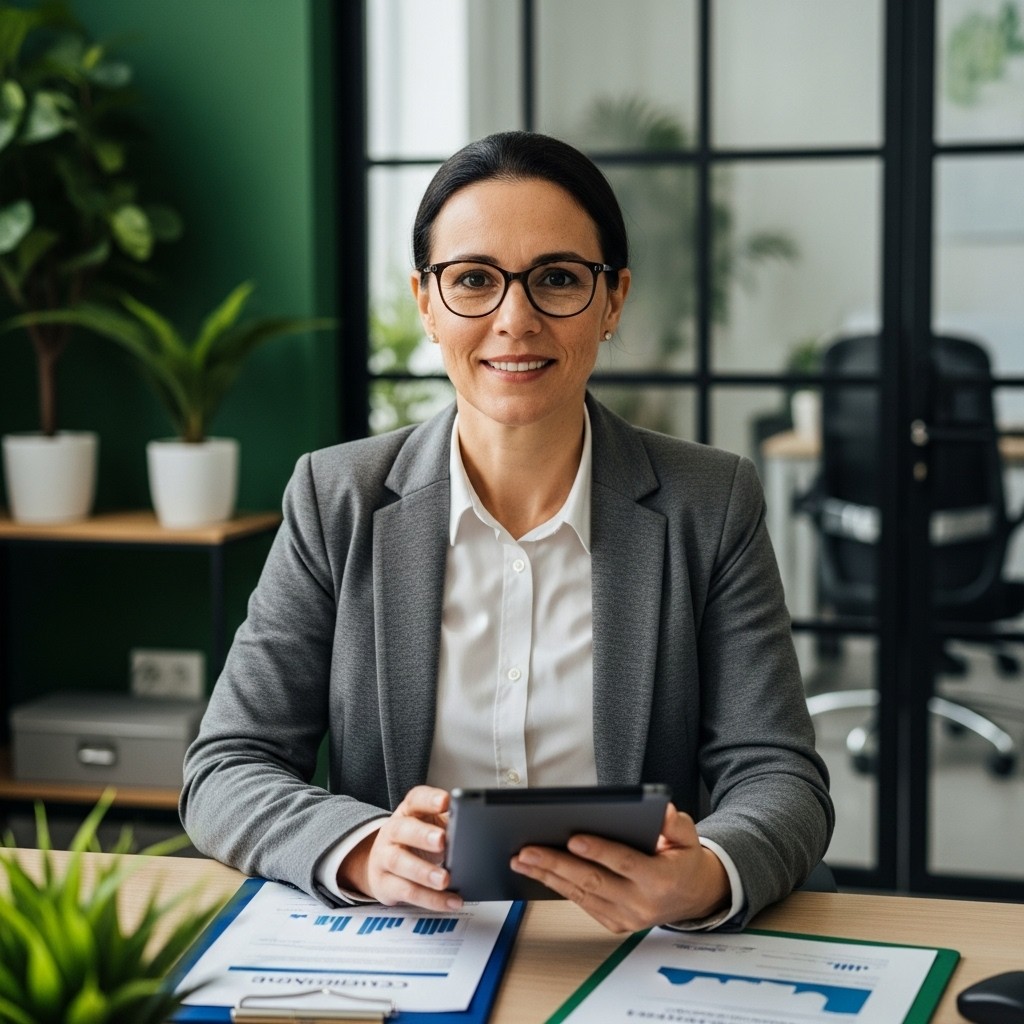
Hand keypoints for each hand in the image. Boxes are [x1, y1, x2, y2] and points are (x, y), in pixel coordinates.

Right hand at [337, 785, 463, 911]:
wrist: (381, 863)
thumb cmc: (414, 841)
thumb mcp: (431, 825)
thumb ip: (450, 823)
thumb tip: (474, 827)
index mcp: (407, 812)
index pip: (416, 799)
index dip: (429, 799)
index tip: (446, 801)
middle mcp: (392, 832)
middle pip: (402, 829)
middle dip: (422, 835)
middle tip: (442, 841)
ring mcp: (384, 858)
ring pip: (400, 863)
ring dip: (424, 872)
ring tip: (445, 879)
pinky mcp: (384, 885)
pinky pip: (407, 892)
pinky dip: (431, 899)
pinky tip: (450, 900)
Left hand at [509, 803, 729, 932]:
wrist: (693, 897)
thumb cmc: (684, 861)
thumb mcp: (689, 837)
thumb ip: (676, 824)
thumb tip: (662, 810)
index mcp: (660, 880)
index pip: (625, 863)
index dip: (599, 851)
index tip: (573, 839)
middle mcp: (641, 904)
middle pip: (593, 882)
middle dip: (557, 864)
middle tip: (528, 850)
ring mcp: (626, 918)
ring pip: (581, 895)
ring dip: (548, 876)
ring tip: (522, 859)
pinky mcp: (614, 923)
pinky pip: (582, 904)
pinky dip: (558, 888)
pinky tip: (538, 873)